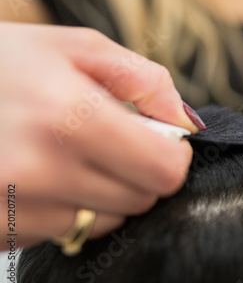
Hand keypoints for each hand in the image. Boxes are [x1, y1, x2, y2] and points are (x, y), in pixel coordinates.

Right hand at [0, 23, 197, 248]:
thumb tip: (185, 121)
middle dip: (136, 171)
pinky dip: (61, 207)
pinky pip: (60, 234)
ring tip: (63, 155)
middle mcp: (38, 170)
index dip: (172, 157)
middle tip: (107, 142)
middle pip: (139, 199)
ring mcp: (12, 208)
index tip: (161, 142)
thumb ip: (143, 80)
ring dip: (98, 192)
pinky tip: (36, 176)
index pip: (163, 171)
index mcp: (68, 116)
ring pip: (102, 221)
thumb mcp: (73, 48)